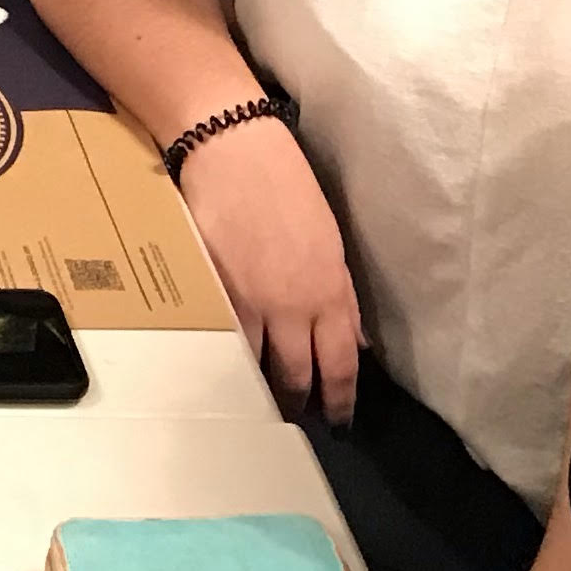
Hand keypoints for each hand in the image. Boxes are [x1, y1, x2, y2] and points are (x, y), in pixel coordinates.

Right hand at [174, 119, 361, 421]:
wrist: (234, 151)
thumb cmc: (287, 185)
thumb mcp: (330, 239)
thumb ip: (344, 295)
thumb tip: (357, 340)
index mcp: (330, 291)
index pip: (341, 363)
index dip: (340, 398)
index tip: (338, 419)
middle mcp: (294, 305)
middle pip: (298, 375)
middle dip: (297, 403)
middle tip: (293, 418)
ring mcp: (251, 301)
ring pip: (258, 366)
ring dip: (260, 387)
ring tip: (258, 400)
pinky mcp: (213, 291)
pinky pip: (224, 341)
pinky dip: (229, 360)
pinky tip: (227, 366)